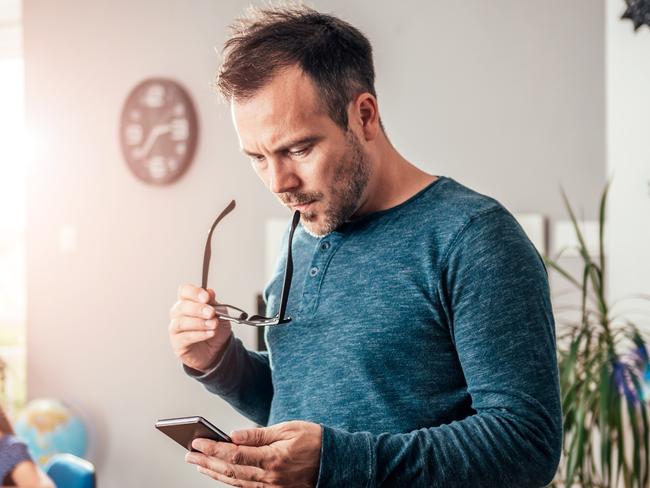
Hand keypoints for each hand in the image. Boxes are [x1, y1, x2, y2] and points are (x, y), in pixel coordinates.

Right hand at [169, 284, 232, 372]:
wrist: (217, 349)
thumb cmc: (214, 329)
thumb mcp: (220, 313)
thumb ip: (214, 303)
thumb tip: (209, 292)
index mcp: (188, 301)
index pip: (184, 291)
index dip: (194, 292)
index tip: (206, 297)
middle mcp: (179, 313)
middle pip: (181, 306)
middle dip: (198, 309)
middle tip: (211, 313)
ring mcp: (176, 328)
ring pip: (181, 322)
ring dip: (199, 323)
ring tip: (213, 325)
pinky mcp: (177, 343)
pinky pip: (185, 337)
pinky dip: (199, 334)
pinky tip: (210, 333)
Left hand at [185, 421, 321, 486]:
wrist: (336, 463)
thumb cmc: (315, 441)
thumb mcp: (288, 429)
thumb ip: (259, 434)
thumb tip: (233, 435)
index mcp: (273, 459)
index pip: (234, 455)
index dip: (212, 449)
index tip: (197, 441)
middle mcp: (270, 478)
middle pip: (230, 471)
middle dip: (206, 462)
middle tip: (189, 454)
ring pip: (235, 482)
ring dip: (214, 473)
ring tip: (198, 464)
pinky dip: (230, 482)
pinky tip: (221, 475)